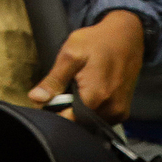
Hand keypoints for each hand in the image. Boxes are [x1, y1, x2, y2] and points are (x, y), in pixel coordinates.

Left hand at [28, 9, 145, 122]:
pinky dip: (91, 113)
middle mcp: (111, 109)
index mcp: (95, 97)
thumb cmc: (96, 42)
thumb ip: (54, 80)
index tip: (46, 104)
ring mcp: (119, 112)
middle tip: (60, 95)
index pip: (69, 121)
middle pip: (80, 124)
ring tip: (75, 93)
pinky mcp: (123, 111)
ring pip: (91, 124)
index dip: (54, 115)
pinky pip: (102, 120)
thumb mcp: (70, 55)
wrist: (126, 37)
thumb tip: (35, 98)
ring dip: (79, 113)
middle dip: (67, 113)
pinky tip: (87, 97)